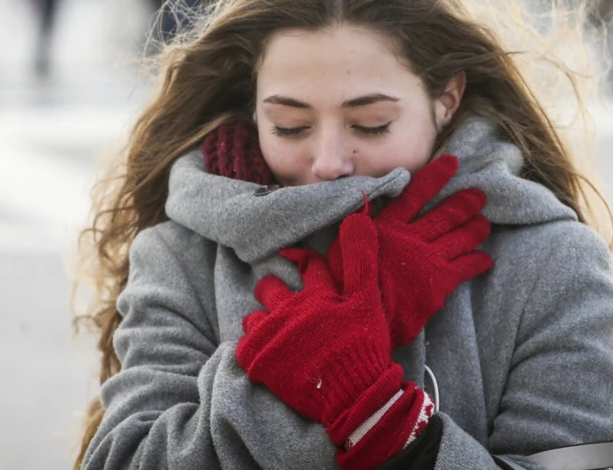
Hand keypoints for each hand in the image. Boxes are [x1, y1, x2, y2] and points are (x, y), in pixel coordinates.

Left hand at [237, 212, 405, 445]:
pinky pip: (243, 347)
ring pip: (254, 317)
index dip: (300, 258)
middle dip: (272, 290)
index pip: (305, 264)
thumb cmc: (364, 347)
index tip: (293, 257)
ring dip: (261, 321)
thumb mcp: (368, 300)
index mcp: (317, 294)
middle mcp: (289, 310)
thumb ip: (361, 260)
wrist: (355, 395)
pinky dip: (252, 349)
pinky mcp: (260, 362)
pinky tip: (264, 354)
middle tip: (279, 300)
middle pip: (269, 288)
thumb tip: (356, 217)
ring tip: (272, 332)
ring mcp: (272, 336)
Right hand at [284, 155, 493, 346]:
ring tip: (484, 222)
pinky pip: (466, 267)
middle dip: (464, 202)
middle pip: (445, 213)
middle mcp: (411, 238)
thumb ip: (336, 244)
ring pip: (461, 237)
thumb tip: (311, 239)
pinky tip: (485, 259)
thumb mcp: (333, 260)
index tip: (451, 163)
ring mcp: (429, 259)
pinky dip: (478, 261)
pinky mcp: (440, 283)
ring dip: (475, 228)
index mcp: (387, 227)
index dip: (435, 176)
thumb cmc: (344, 289)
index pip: (414, 193)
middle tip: (479, 194)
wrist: (362, 319)